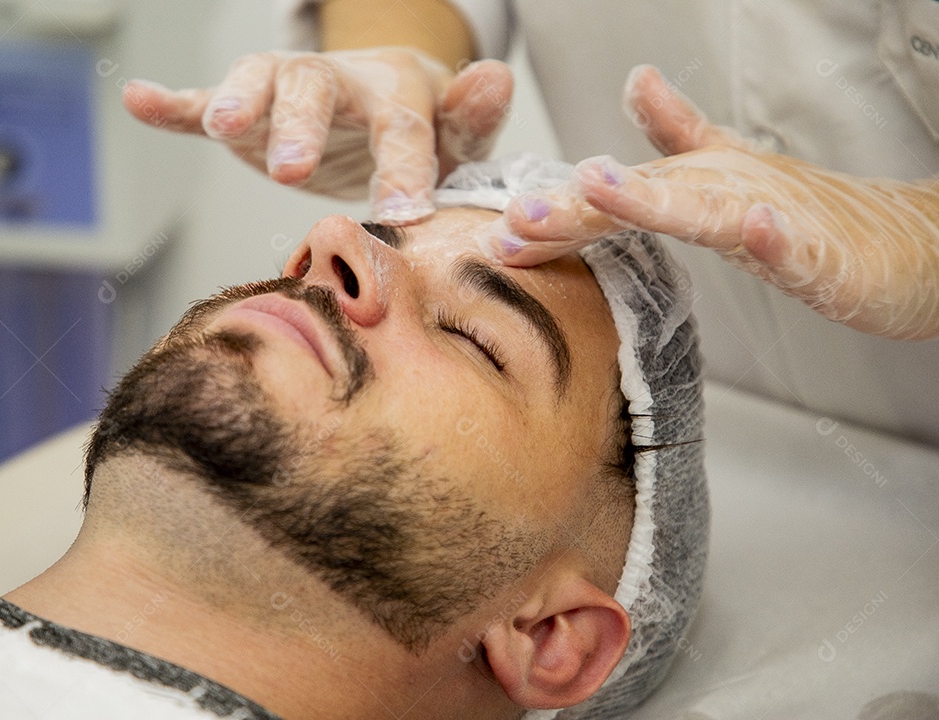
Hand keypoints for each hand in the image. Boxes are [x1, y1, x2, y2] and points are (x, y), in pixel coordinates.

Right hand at [122, 48, 512, 224]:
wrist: (379, 106)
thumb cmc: (421, 131)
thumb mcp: (452, 133)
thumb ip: (471, 118)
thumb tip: (498, 77)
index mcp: (394, 93)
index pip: (400, 127)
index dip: (401, 167)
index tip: (401, 213)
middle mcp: (336, 83)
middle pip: (314, 90)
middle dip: (300, 127)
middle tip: (290, 170)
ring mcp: (285, 92)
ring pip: (259, 84)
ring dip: (237, 101)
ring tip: (219, 126)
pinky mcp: (248, 110)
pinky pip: (203, 98)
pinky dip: (172, 102)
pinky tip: (139, 99)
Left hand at [491, 65, 938, 339]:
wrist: (904, 239)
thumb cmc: (814, 213)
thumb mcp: (733, 174)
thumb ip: (681, 134)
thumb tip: (638, 82)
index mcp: (697, 186)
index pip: (614, 198)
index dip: (556, 210)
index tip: (498, 228)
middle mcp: (724, 192)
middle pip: (642, 194)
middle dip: (576, 204)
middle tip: (516, 212)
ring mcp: (773, 217)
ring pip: (705, 207)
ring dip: (650, 198)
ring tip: (598, 187)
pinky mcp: (821, 251)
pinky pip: (795, 244)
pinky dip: (773, 235)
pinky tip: (753, 228)